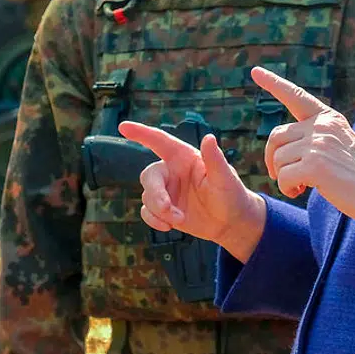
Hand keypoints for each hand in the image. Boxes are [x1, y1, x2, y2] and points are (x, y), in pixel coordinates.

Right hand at [116, 120, 266, 262]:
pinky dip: (153, 220)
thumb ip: (214, 159)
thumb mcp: (225, 177)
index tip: (123, 126)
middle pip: (149, 175)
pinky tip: (168, 226)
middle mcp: (172, 171)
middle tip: (167, 209)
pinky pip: (147, 212)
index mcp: (184, 157)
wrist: (231, 223)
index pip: (159, 141)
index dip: (141, 133)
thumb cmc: (231, 194)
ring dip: (159, 210)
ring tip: (179, 219)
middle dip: (155, 193)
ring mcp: (166, 191)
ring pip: (147, 196)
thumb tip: (209, 138)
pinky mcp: (164, 209)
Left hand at [253, 66, 354, 231]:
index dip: (274, 83)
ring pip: (278, 159)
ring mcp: (318, 144)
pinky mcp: (315, 165)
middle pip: (276, 136)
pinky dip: (286, 188)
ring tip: (300, 186)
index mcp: (327, 118)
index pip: (296, 96)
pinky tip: (300, 191)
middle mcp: (322, 126)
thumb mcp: (338, 143)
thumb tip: (279, 147)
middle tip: (280, 175)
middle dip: (272, 158)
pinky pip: (284, 177)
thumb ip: (314, 136)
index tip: (255, 71)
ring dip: (283, 177)